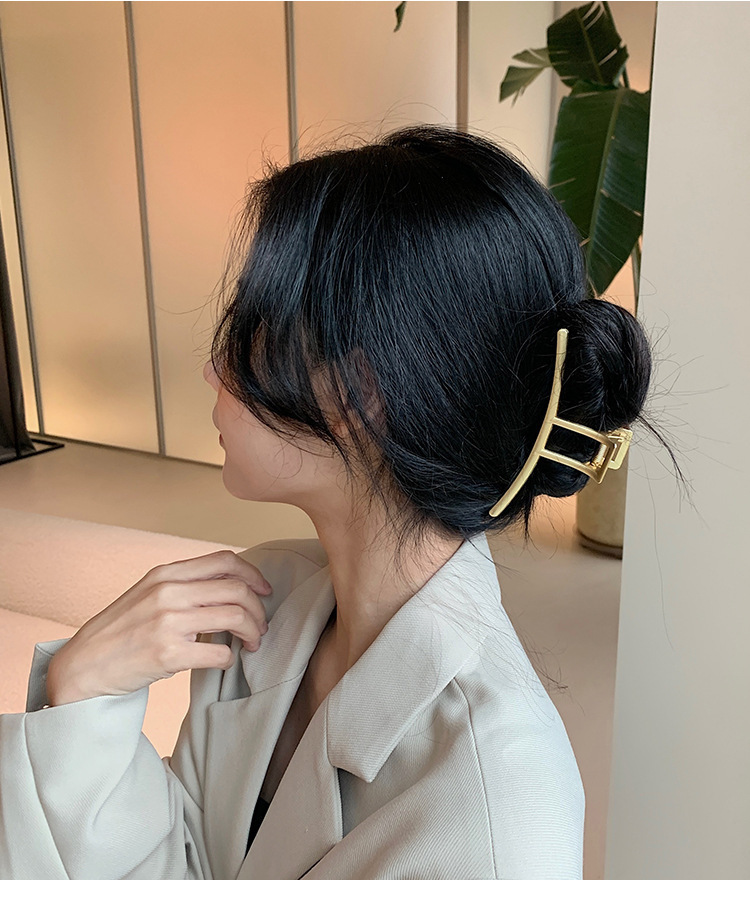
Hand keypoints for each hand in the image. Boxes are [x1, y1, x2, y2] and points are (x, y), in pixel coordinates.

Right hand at [45, 550, 272, 705]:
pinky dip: (229, 658)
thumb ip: (184, 586)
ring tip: (250, 643)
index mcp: (165, 574)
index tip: (263, 591)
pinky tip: (223, 661)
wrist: (83, 666)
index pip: (225, 560)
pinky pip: (220, 653)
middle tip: (259, 627)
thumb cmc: (121, 632)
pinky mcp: (168, 654)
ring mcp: (167, 622)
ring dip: (252, 633)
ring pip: (235, 617)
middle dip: (258, 610)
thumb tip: (231, 587)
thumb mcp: (148, 594)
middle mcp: (168, 592)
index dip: (253, 574)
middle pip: (237, 589)